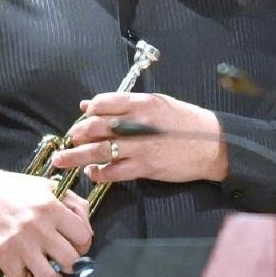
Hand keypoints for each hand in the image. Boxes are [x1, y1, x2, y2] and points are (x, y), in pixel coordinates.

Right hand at [0, 168, 92, 276]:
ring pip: (49, 276)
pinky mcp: (4, 257)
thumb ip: (74, 204)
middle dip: (74, 264)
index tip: (80, 246)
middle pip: (70, 259)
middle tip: (69, 262)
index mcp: (52, 208)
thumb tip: (87, 229)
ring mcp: (20, 245)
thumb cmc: (15, 189)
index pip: (83, 236)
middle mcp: (38, 228)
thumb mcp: (49, 186)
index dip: (85, 244)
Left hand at [54, 92, 229, 184]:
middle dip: (76, 134)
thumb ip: (125, 105)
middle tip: (68, 140)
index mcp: (143, 103)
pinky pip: (114, 171)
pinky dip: (99, 172)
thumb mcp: (158, 104)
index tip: (81, 119)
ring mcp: (142, 146)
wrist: (213, 145)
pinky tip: (92, 172)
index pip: (103, 103)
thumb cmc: (187, 122)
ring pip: (99, 150)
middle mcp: (140, 123)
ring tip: (62, 160)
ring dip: (76, 156)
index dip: (87, 112)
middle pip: (96, 127)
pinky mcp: (146, 167)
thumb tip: (89, 106)